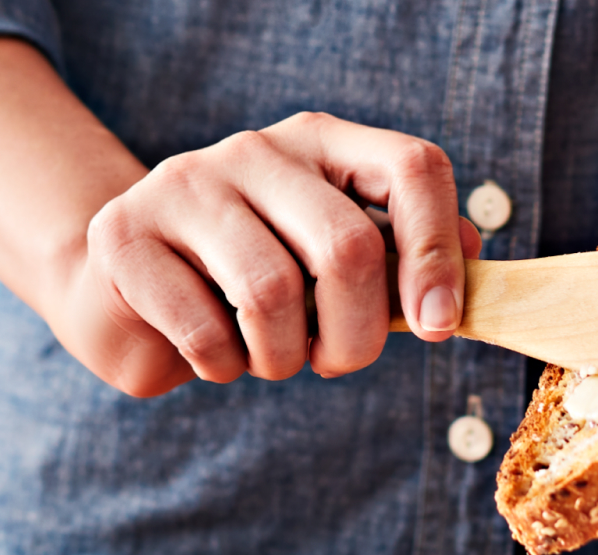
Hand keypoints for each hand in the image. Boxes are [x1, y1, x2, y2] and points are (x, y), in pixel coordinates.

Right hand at [59, 112, 481, 395]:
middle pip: (347, 246)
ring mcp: (184, 184)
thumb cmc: (251, 280)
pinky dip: (224, 369)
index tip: (439, 324)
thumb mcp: (331, 260)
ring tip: (270, 356)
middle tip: (336, 361)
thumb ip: (399, 257)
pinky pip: (206, 333)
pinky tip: (216, 355)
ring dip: (283, 359)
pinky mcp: (125, 236)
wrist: (129, 289)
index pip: (412, 167)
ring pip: (273, 294)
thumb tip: (472, 259)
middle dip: (356, 336)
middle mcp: (257, 149)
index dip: (438, 252)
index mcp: (323, 143)